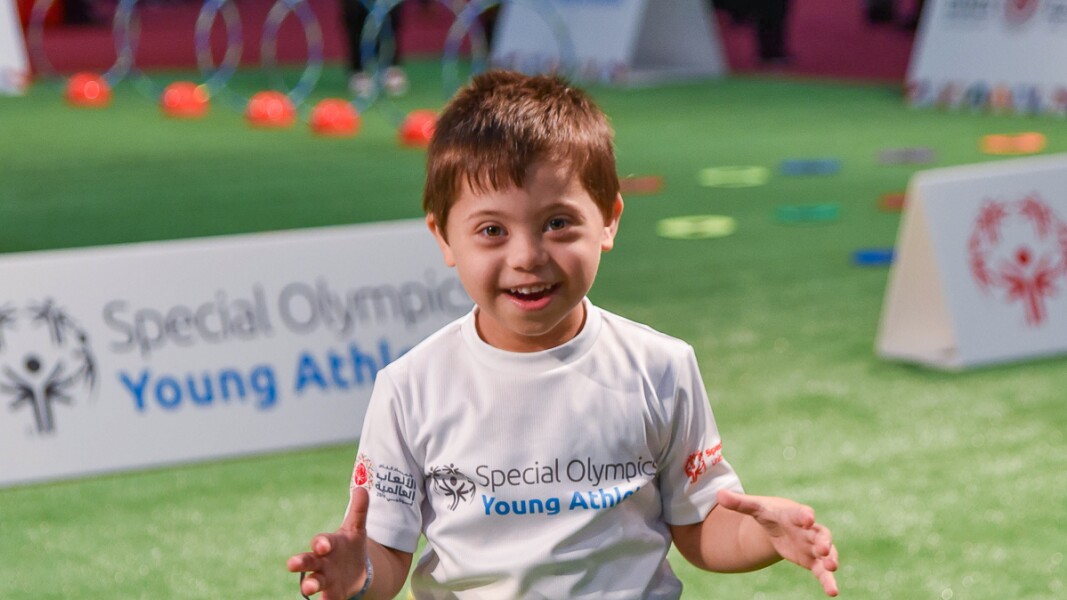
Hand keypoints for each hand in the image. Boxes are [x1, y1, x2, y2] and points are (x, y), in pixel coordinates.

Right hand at [286, 486, 370, 598]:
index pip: (321, 541)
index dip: (321, 542)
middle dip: (300, 562)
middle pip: (307, 561)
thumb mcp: (357, 529)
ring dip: (309, 585)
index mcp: (328, 544)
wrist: (356, 570)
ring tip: (308, 588)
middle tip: (292, 564)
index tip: (322, 544)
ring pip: (313, 582)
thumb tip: (362, 488)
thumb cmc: (351, 547)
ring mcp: (326, 579)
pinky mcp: (333, 594)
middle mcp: (322, 562)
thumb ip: (359, 510)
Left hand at [717, 489, 838, 596]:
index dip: (805, 515)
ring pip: (827, 553)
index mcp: (796, 515)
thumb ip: (739, 503)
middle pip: (820, 534)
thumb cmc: (770, 514)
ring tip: (833, 566)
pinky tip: (833, 593)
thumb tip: (718, 495)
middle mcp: (810, 530)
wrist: (781, 524)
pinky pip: (823, 572)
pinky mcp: (813, 561)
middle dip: (824, 541)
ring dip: (831, 559)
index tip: (808, 517)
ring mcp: (814, 546)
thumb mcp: (755, 509)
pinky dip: (828, 581)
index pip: (802, 513)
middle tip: (824, 548)